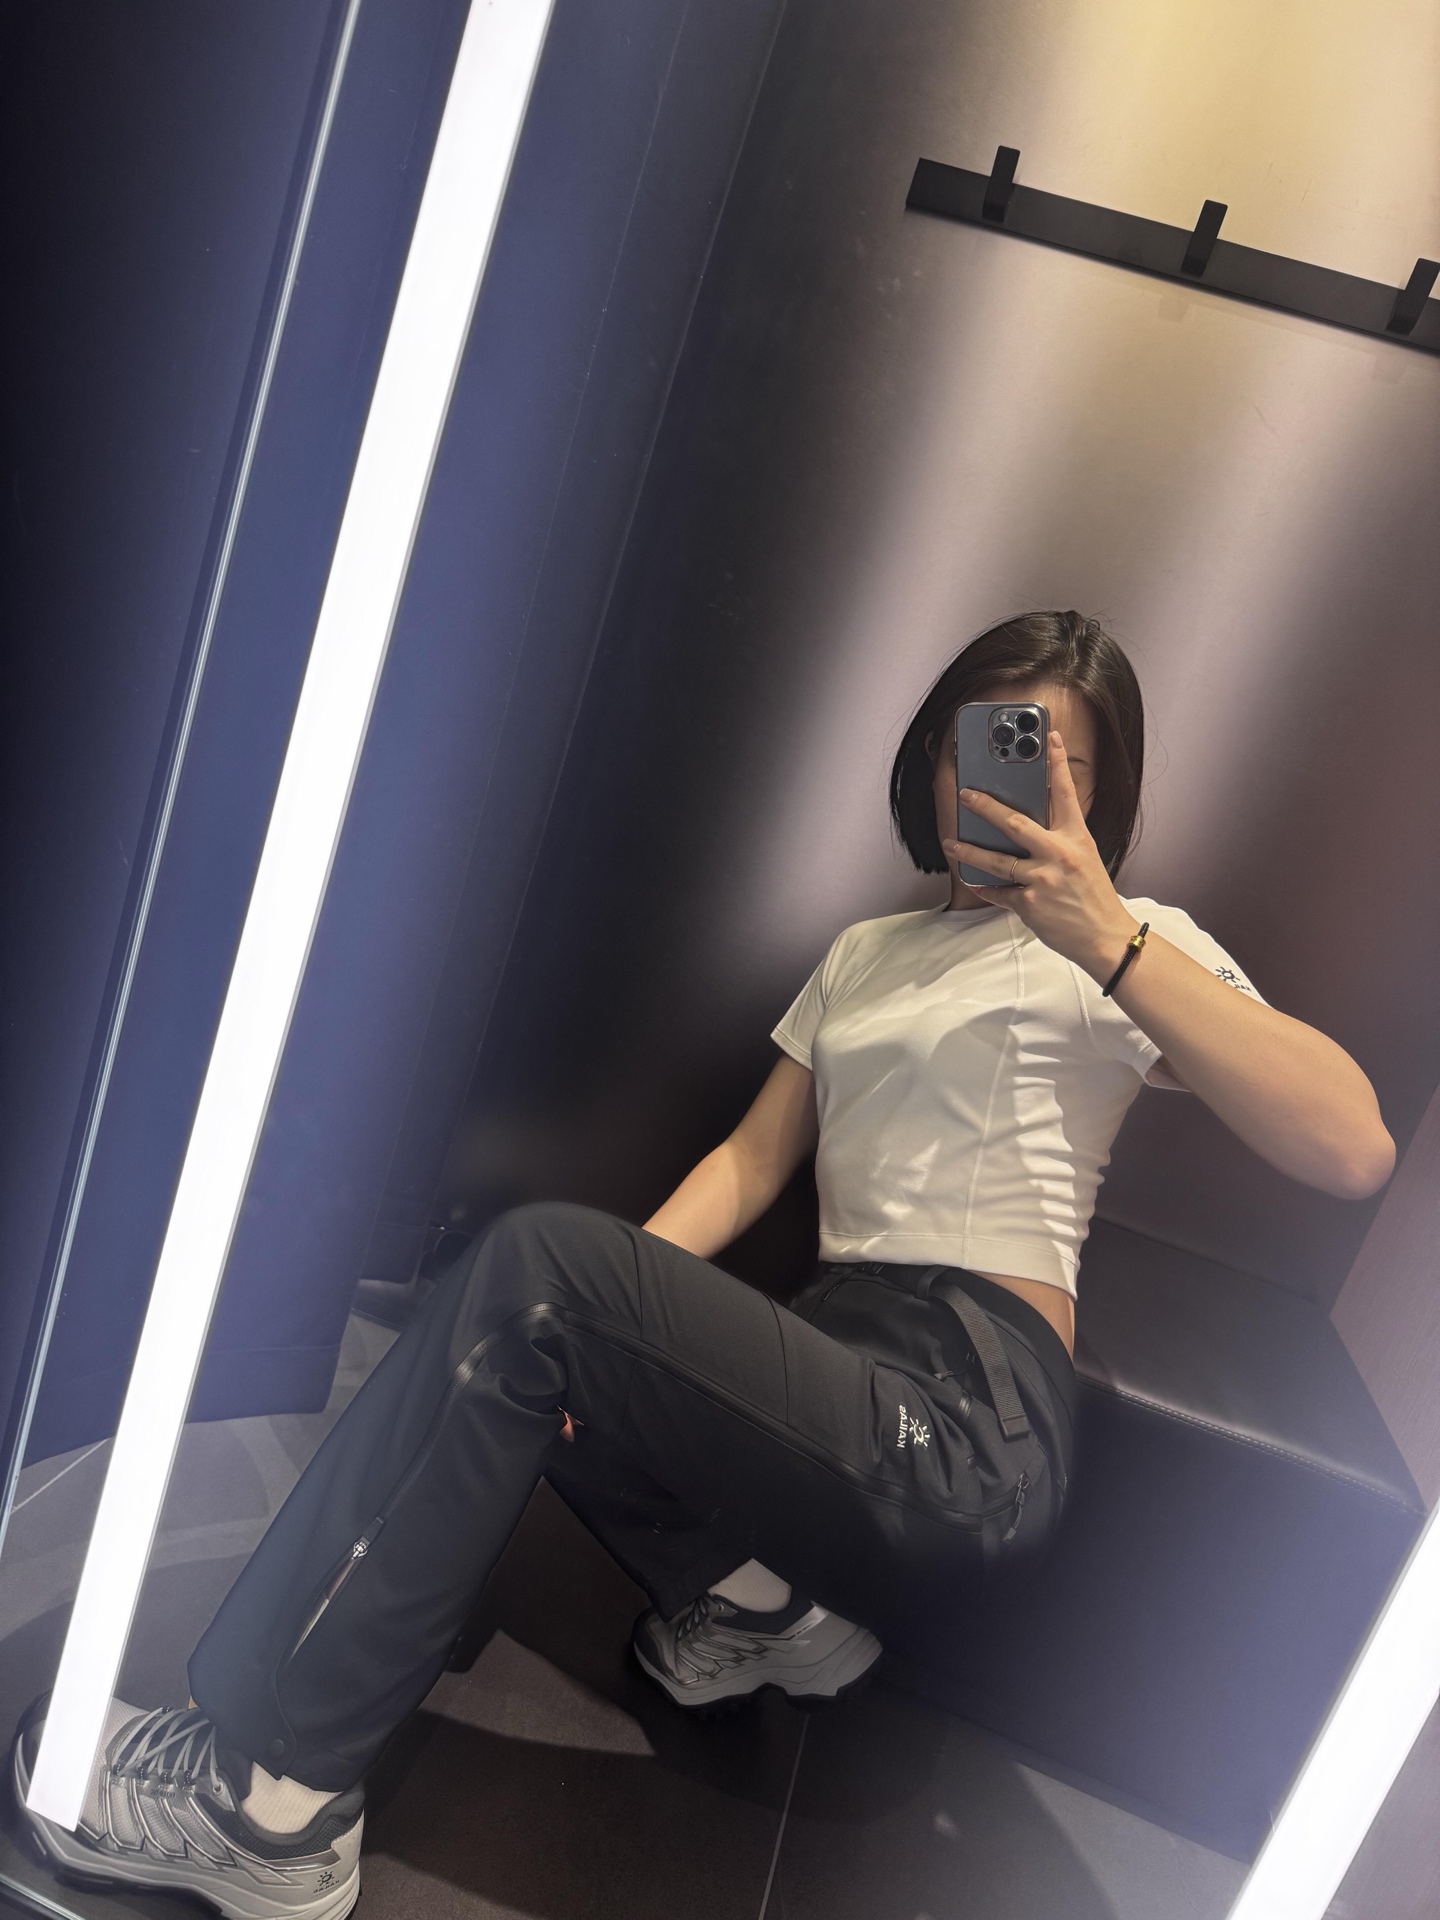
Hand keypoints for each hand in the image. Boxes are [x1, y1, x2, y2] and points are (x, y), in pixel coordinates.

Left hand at [943, 730, 1137, 980]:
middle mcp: (1060, 854)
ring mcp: (1043, 880)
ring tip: (951, 843)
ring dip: (970, 851)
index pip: (1066, 793)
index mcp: (1077, 838)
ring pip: (998, 860)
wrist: (1106, 938)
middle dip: (986, 806)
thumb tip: (1027, 825)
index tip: (1049, 736)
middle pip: (1016, 823)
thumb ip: (1060, 839)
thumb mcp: (1085, 859)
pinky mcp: (1030, 904)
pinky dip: (984, 888)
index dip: (1057, 763)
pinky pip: (999, 892)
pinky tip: (972, 881)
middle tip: (965, 794)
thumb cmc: (1094, 897)